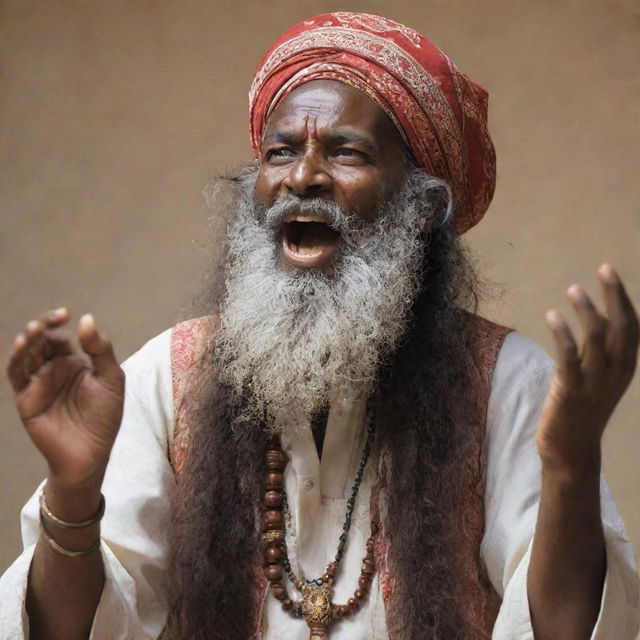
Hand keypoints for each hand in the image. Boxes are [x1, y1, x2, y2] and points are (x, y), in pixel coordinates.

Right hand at [7, 308, 124, 488]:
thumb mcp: (111, 378)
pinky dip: (18, 360)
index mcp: (71, 363)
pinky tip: (23, 347)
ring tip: (33, 331)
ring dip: (26, 342)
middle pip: (38, 342)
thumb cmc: (105, 416)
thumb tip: (86, 319)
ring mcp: (37, 384)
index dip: (57, 323)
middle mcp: (51, 370)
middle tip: (46, 322)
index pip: (58, 336)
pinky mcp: (26, 399)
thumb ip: (100, 349)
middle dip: (40, 328)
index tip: (66, 314)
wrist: (92, 452)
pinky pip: (17, 375)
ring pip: (24, 356)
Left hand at [537, 264, 638, 472]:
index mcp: (624, 367)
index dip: (622, 298)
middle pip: (621, 328)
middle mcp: (615, 373)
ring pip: (597, 340)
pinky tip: (552, 316)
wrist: (570, 449)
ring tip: (573, 289)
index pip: (631, 326)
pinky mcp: (570, 391)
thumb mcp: (594, 372)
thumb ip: (597, 345)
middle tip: (603, 269)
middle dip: (614, 296)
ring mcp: (594, 383)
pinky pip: (569, 358)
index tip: (609, 271)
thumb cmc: (581, 405)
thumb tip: (594, 312)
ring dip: (586, 311)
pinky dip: (563, 334)